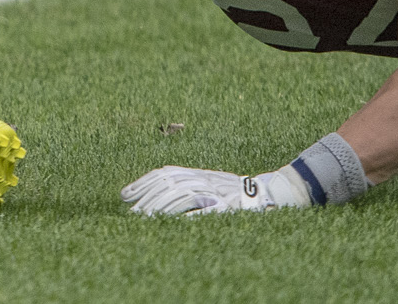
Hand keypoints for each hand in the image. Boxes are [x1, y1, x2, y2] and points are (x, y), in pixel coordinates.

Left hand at [121, 165, 307, 216]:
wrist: (273, 193)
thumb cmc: (236, 192)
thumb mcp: (209, 183)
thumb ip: (187, 184)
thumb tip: (154, 195)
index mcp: (199, 173)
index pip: (165, 173)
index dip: (143, 182)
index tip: (124, 195)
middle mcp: (206, 179)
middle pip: (170, 184)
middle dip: (147, 197)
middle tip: (130, 212)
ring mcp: (218, 192)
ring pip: (183, 194)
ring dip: (161, 207)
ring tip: (144, 219)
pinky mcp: (230, 207)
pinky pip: (206, 211)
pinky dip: (188, 216)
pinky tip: (171, 223)